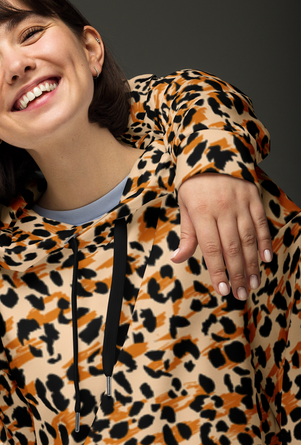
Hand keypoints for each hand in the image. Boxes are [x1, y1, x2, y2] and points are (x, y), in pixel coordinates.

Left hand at [173, 173, 271, 299]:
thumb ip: (186, 234)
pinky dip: (265, 242)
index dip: (218, 270)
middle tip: (241, 294)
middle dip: (237, 274)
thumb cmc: (193, 182)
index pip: (211, 248)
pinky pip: (261, 224)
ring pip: (249, 240)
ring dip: (253, 264)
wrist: (211, 150)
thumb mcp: (183, 205)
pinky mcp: (254, 198)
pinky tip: (266, 259)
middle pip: (232, 248)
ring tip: (253, 283)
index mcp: (202, 212)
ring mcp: (241, 204)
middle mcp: (223, 209)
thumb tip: (177, 258)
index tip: (223, 289)